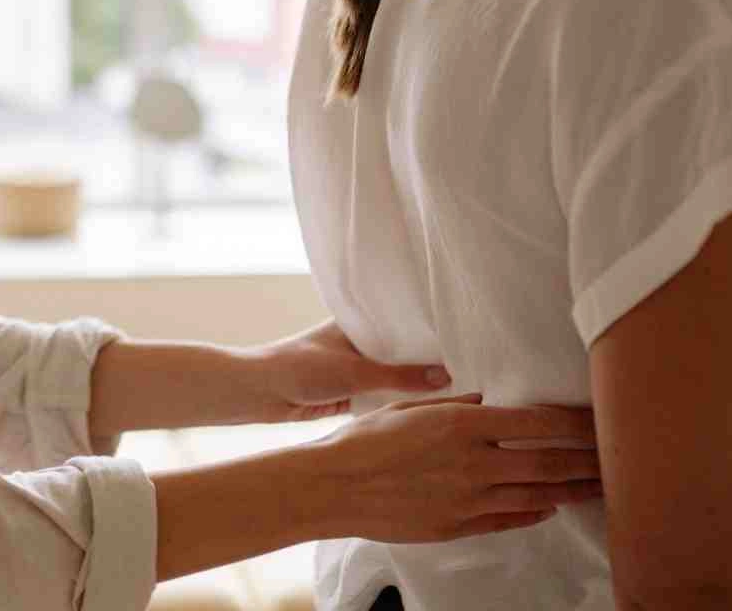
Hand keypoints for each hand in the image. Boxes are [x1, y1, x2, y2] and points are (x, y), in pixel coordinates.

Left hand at [246, 320, 452, 421]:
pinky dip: (398, 402)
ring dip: (414, 385)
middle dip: (428, 362)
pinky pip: (382, 396)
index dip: (431, 332)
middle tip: (472, 370)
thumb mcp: (355, 370)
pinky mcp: (350, 393)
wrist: (259, 393)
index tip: (465, 340)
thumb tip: (446, 378)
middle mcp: (359, 342)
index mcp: (359, 322)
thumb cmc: (300, 367)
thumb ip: (400, 376)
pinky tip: (427, 410)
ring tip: (459, 390)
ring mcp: (354, 368)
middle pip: (403, 352)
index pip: (404, 322)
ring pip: (394, 376)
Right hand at [306, 394, 602, 541]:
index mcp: (463, 425)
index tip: (601, 421)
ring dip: (572, 490)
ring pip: (538, 495)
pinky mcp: (458, 526)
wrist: (332, 488)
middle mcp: (474, 463)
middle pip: (549, 462)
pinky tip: (550, 507)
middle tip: (617, 457)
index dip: (578, 424)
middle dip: (587, 460)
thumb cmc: (363, 442)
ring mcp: (468, 499)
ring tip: (598, 486)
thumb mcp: (409, 408)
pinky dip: (535, 513)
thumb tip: (487, 401)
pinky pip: (509, 519)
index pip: (540, 424)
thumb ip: (454, 404)